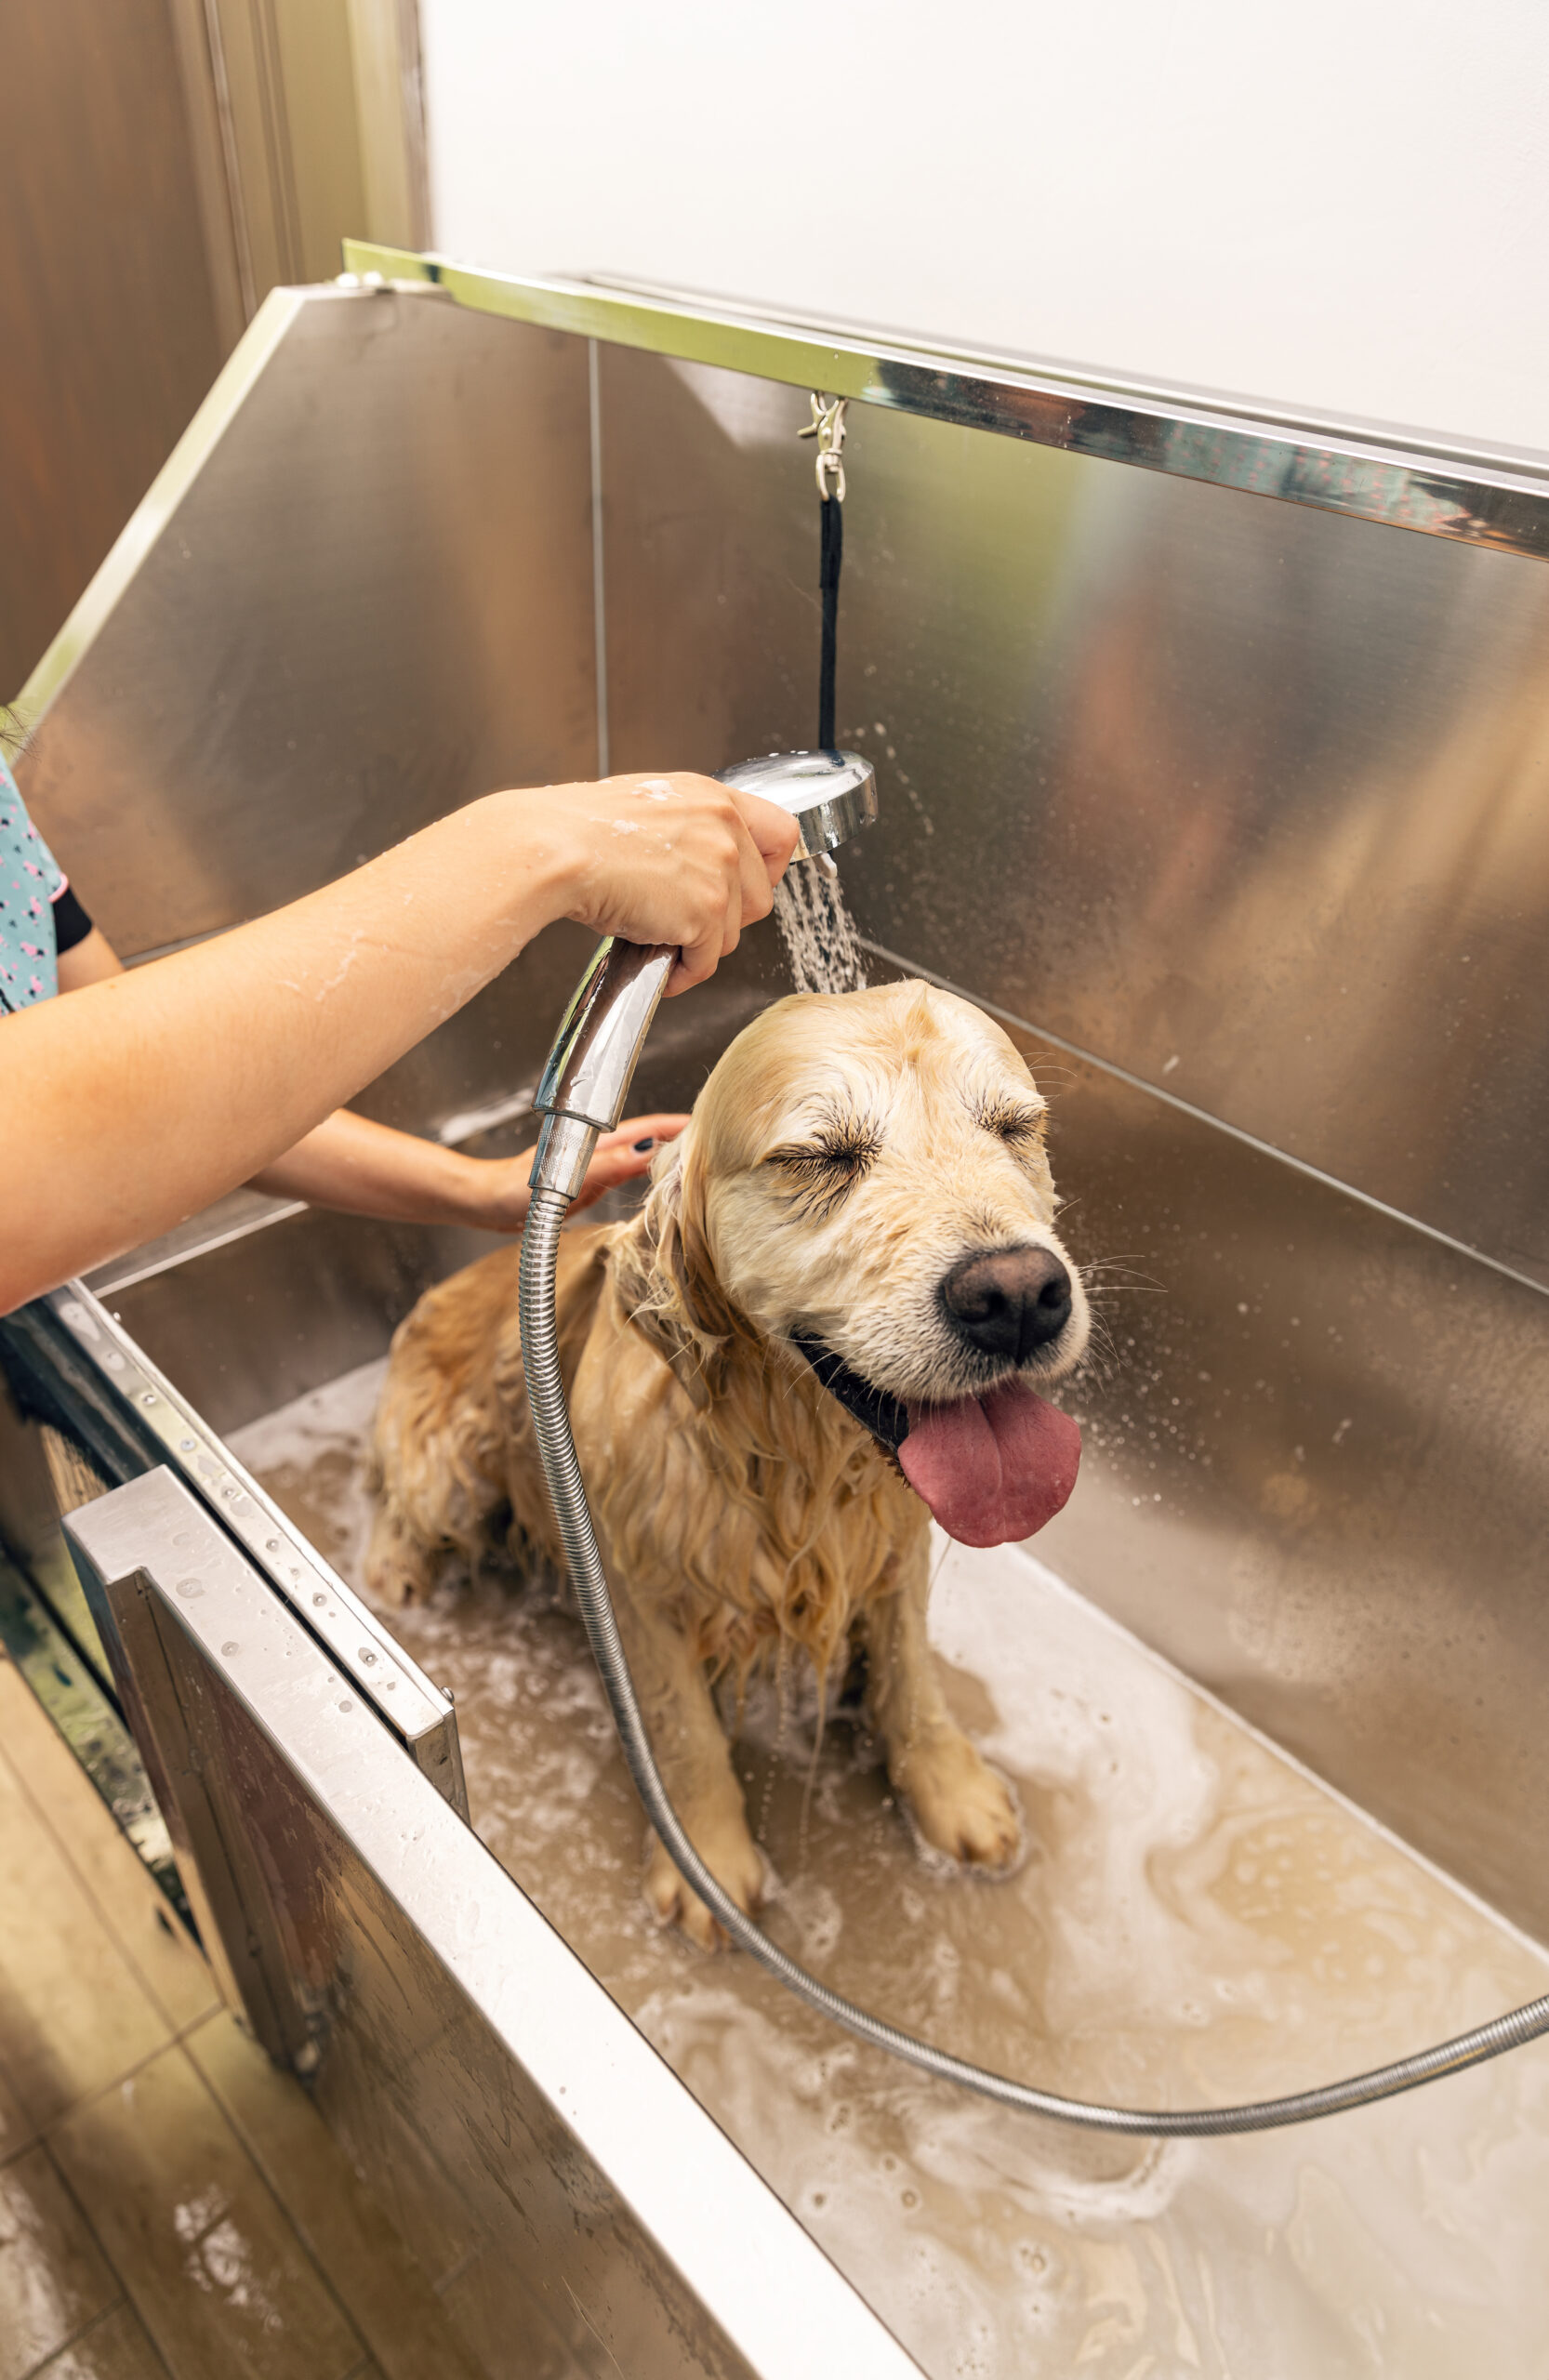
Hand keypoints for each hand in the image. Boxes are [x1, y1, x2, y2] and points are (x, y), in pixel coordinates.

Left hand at [451, 1113, 688, 1231]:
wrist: (486, 1203)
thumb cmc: (514, 1188)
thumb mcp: (566, 1177)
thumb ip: (608, 1164)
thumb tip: (649, 1152)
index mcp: (596, 1139)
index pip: (648, 1128)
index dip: (677, 1126)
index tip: (706, 1126)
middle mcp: (598, 1148)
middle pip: (649, 1137)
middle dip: (679, 1137)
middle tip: (710, 1145)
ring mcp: (593, 1164)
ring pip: (639, 1154)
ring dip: (665, 1155)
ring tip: (693, 1160)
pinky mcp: (587, 1182)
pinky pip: (626, 1172)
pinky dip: (646, 1173)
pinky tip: (655, 1180)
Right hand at [512, 772, 797, 992]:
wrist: (554, 848)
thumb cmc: (579, 829)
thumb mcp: (648, 808)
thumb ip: (687, 830)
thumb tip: (694, 866)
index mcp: (712, 798)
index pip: (780, 832)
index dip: (768, 869)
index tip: (747, 886)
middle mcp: (725, 830)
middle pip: (762, 896)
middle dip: (730, 918)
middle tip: (692, 923)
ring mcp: (719, 871)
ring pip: (734, 933)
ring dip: (702, 945)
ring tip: (664, 938)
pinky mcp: (704, 911)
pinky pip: (707, 961)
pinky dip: (685, 973)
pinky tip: (663, 966)